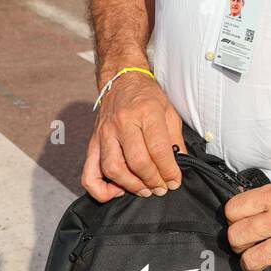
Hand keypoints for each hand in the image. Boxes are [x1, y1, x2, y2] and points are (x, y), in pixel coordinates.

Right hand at [81, 72, 186, 201]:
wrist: (122, 80)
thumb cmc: (147, 96)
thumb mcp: (169, 111)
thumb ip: (175, 139)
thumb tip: (180, 163)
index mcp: (146, 112)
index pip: (158, 149)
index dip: (169, 170)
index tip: (175, 181)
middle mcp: (123, 123)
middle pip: (137, 162)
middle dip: (153, 180)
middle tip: (162, 188)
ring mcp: (105, 133)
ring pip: (113, 168)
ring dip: (131, 185)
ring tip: (145, 189)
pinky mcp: (93, 143)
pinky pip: (89, 174)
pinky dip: (101, 189)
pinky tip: (117, 190)